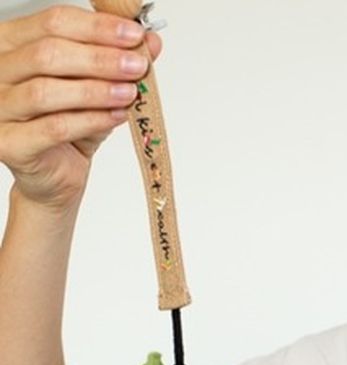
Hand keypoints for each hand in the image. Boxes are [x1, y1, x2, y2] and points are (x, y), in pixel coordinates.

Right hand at [0, 5, 159, 208]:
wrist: (56, 179)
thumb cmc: (68, 130)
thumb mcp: (97, 89)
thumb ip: (118, 63)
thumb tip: (150, 41)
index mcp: (12, 44)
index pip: (53, 22)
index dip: (97, 27)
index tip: (134, 35)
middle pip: (47, 53)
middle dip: (99, 58)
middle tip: (136, 66)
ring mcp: (0, 109)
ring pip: (46, 91)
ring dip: (95, 90)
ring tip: (129, 93)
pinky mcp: (10, 144)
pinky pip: (53, 127)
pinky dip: (89, 121)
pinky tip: (115, 117)